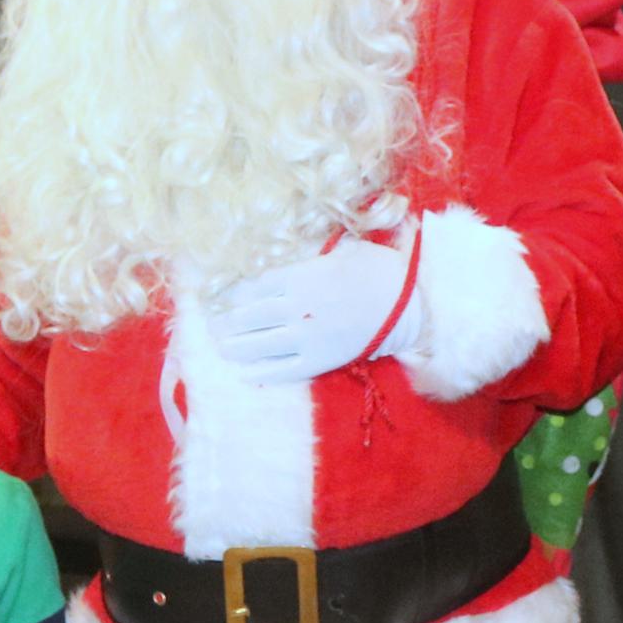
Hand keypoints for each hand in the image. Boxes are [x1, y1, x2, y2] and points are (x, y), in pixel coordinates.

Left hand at [210, 235, 415, 386]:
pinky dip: (260, 372)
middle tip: (213, 327)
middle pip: (249, 316)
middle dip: (226, 322)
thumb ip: (314, 255)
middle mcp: (296, 307)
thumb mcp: (343, 250)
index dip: (231, 295)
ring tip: (221, 348)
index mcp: (299, 277)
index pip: (252, 287)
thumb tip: (296, 250)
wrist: (409, 306)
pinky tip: (244, 373)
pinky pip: (282, 370)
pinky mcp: (320, 360)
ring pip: (258, 344)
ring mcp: (306, 337)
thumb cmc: (379, 271)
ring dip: (235, 347)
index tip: (218, 300)